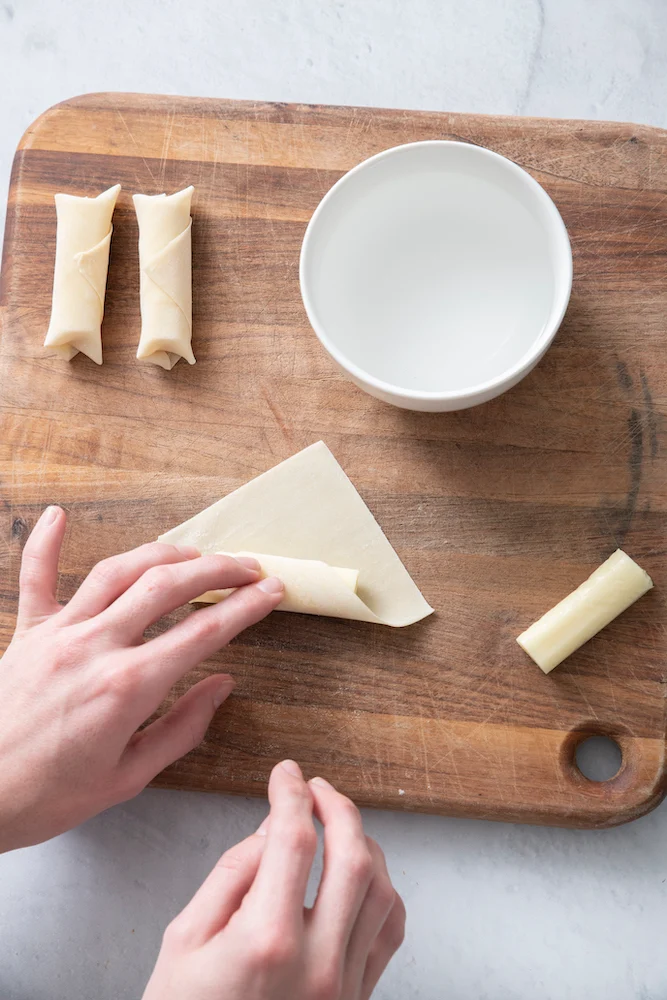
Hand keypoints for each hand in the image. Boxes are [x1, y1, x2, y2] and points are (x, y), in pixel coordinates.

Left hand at [0, 505, 283, 851]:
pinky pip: (35, 578)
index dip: (245, 607)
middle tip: (247, 567)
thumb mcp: (128, 777)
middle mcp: (94, 647)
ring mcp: (58, 634)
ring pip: (117, 571)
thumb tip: (221, 687)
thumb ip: (181, 728)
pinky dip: (46, 544)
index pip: (203, 633)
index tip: (271, 591)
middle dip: (216, 570)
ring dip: (163, 554)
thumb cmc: (46, 796)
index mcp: (126, 687)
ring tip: (194, 554)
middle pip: (167, 587)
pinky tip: (58, 515)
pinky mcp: (26, 634)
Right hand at [144, 760, 404, 999]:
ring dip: (363, 842)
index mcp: (266, 942)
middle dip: (337, 806)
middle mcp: (316, 963)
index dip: (290, 793)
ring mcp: (343, 986)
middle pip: (352, 857)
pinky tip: (363, 874)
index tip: (284, 773)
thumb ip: (231, 874)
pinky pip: (390, 932)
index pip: (293, 840)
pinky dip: (384, 890)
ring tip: (336, 824)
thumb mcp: (185, 939)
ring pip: (381, 890)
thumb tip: (271, 827)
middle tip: (315, 788)